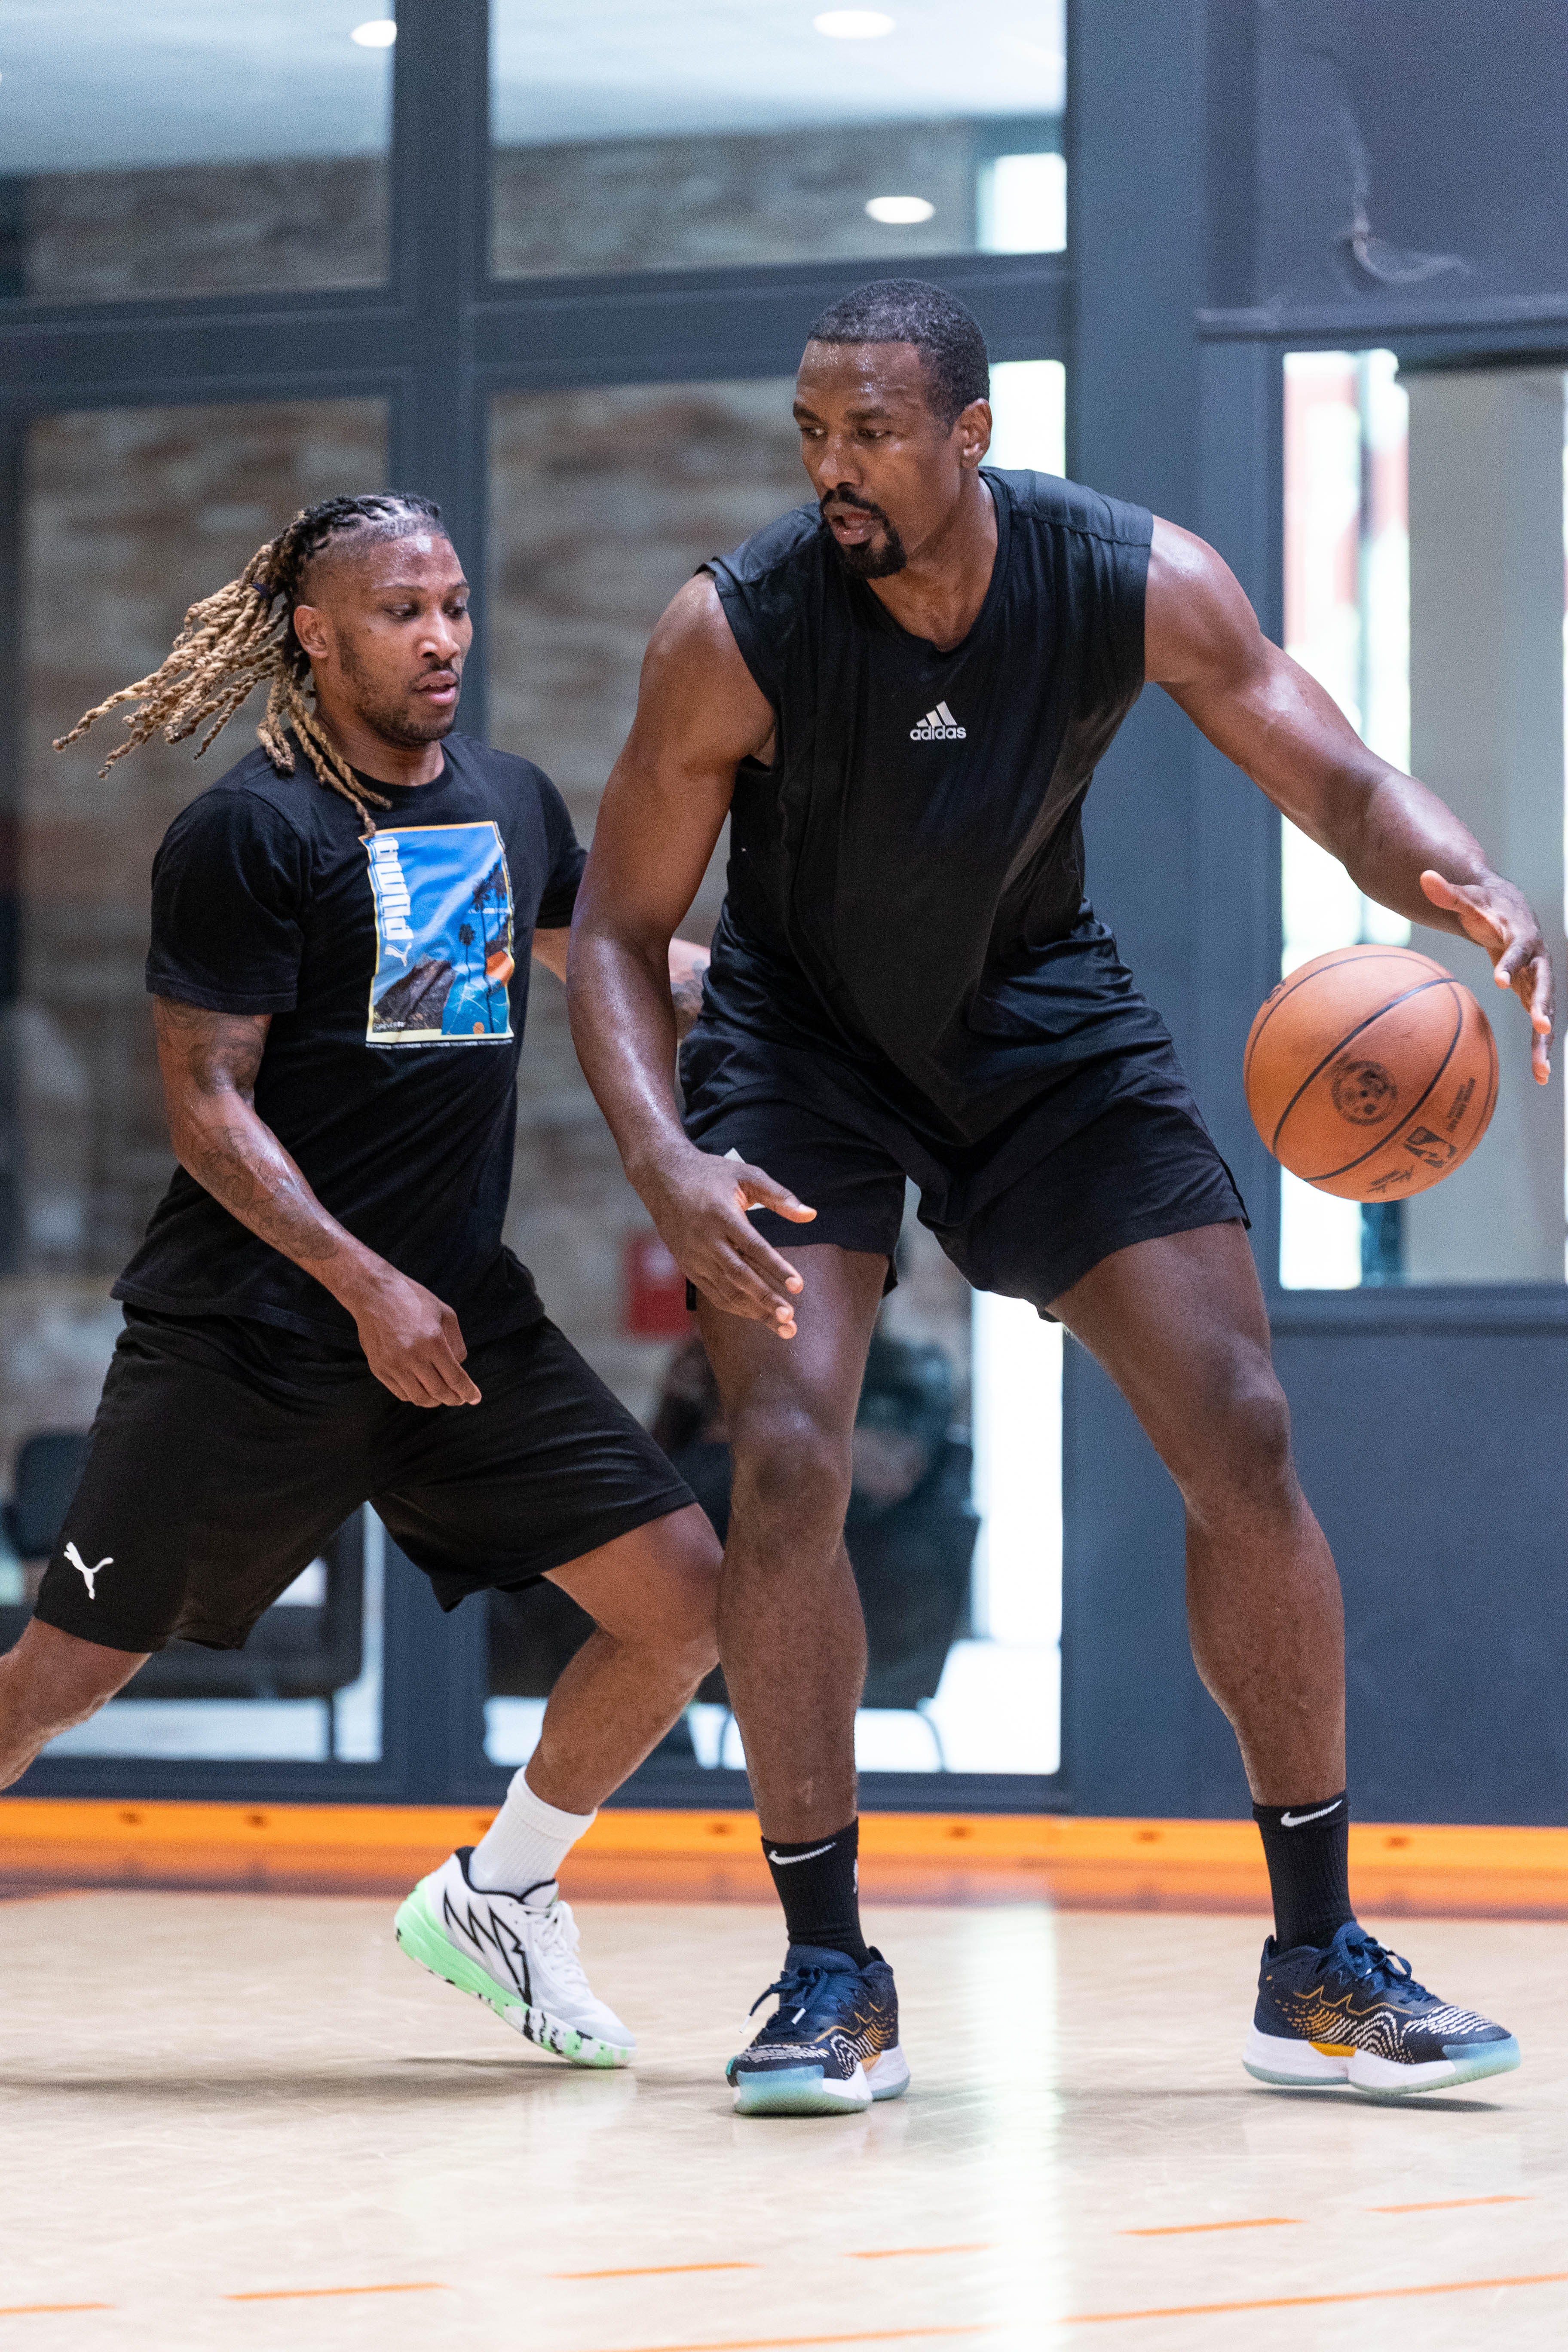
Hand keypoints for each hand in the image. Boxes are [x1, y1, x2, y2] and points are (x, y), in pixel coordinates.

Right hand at [344, 1265, 481, 1405]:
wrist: (374, 1293)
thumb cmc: (413, 1300)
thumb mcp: (445, 1314)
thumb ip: (456, 1343)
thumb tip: (458, 1367)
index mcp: (433, 1341)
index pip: (455, 1378)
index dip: (467, 1392)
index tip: (475, 1398)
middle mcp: (412, 1356)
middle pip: (439, 1392)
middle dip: (454, 1399)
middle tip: (459, 1399)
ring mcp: (393, 1364)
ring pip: (419, 1397)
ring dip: (435, 1401)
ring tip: (442, 1397)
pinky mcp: (378, 1368)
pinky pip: (401, 1393)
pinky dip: (415, 1396)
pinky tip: (422, 1390)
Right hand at [643, 1147, 815, 1337]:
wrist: (661, 1177)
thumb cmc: (710, 1174)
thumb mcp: (746, 1175)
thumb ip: (779, 1196)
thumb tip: (811, 1215)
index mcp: (721, 1214)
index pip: (753, 1247)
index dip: (777, 1268)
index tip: (798, 1286)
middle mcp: (705, 1239)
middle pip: (739, 1275)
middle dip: (765, 1299)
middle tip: (789, 1318)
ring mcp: (693, 1255)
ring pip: (726, 1290)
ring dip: (754, 1310)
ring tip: (783, 1326)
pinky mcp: (687, 1266)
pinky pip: (713, 1293)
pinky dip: (736, 1306)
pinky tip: (757, 1315)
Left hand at [1420, 870, 1553, 1084]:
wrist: (1512, 911)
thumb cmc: (1486, 906)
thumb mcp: (1468, 899)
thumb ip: (1448, 892)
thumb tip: (1424, 876)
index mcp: (1522, 937)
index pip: (1518, 951)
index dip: (1511, 965)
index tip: (1500, 982)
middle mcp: (1537, 960)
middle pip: (1545, 984)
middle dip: (1544, 1006)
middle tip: (1541, 1026)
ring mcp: (1539, 981)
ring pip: (1546, 1012)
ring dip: (1545, 1040)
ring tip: (1542, 1071)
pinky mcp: (1535, 996)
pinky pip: (1540, 1024)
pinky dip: (1541, 1048)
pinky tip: (1539, 1076)